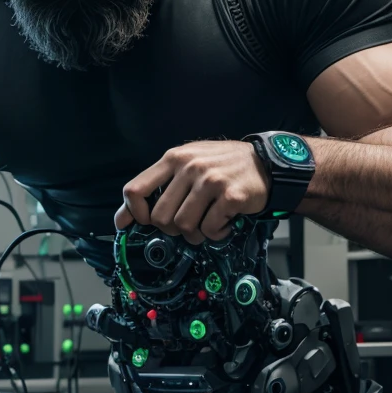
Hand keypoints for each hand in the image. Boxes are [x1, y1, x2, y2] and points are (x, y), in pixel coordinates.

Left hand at [115, 140, 269, 244]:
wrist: (267, 163)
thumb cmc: (223, 166)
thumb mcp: (189, 162)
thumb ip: (161, 184)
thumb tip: (125, 218)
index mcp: (174, 158)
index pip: (135, 189)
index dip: (132, 213)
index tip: (140, 224)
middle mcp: (190, 167)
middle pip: (160, 217)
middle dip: (171, 229)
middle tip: (187, 224)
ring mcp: (210, 181)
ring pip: (184, 226)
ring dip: (195, 234)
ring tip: (208, 223)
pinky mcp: (230, 196)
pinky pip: (210, 229)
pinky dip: (216, 233)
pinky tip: (224, 223)